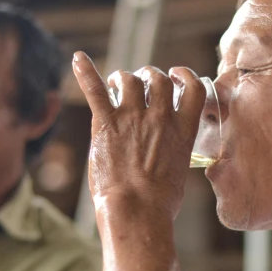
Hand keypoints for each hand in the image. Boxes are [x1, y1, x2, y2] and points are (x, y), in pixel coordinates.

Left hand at [72, 52, 206, 217]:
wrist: (136, 211)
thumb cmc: (160, 204)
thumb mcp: (179, 175)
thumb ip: (174, 155)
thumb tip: (168, 158)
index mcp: (183, 131)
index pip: (193, 89)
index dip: (185, 76)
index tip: (177, 75)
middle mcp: (160, 118)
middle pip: (159, 79)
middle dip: (151, 76)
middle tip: (143, 82)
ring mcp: (132, 118)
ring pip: (130, 79)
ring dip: (124, 77)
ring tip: (118, 83)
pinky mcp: (105, 124)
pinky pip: (95, 90)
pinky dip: (85, 71)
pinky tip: (78, 59)